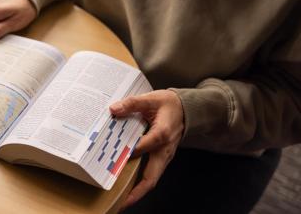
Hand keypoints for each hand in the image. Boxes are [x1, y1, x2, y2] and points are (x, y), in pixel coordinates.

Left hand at [109, 90, 183, 208]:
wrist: (187, 109)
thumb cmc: (169, 104)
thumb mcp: (151, 98)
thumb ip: (132, 103)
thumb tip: (114, 109)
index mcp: (162, 133)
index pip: (144, 146)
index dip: (129, 152)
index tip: (113, 157)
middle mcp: (164, 150)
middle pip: (151, 177)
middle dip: (136, 192)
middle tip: (120, 202)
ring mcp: (164, 156)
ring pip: (152, 179)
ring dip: (137, 192)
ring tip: (120, 201)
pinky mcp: (162, 159)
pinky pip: (152, 174)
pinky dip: (140, 184)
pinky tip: (127, 187)